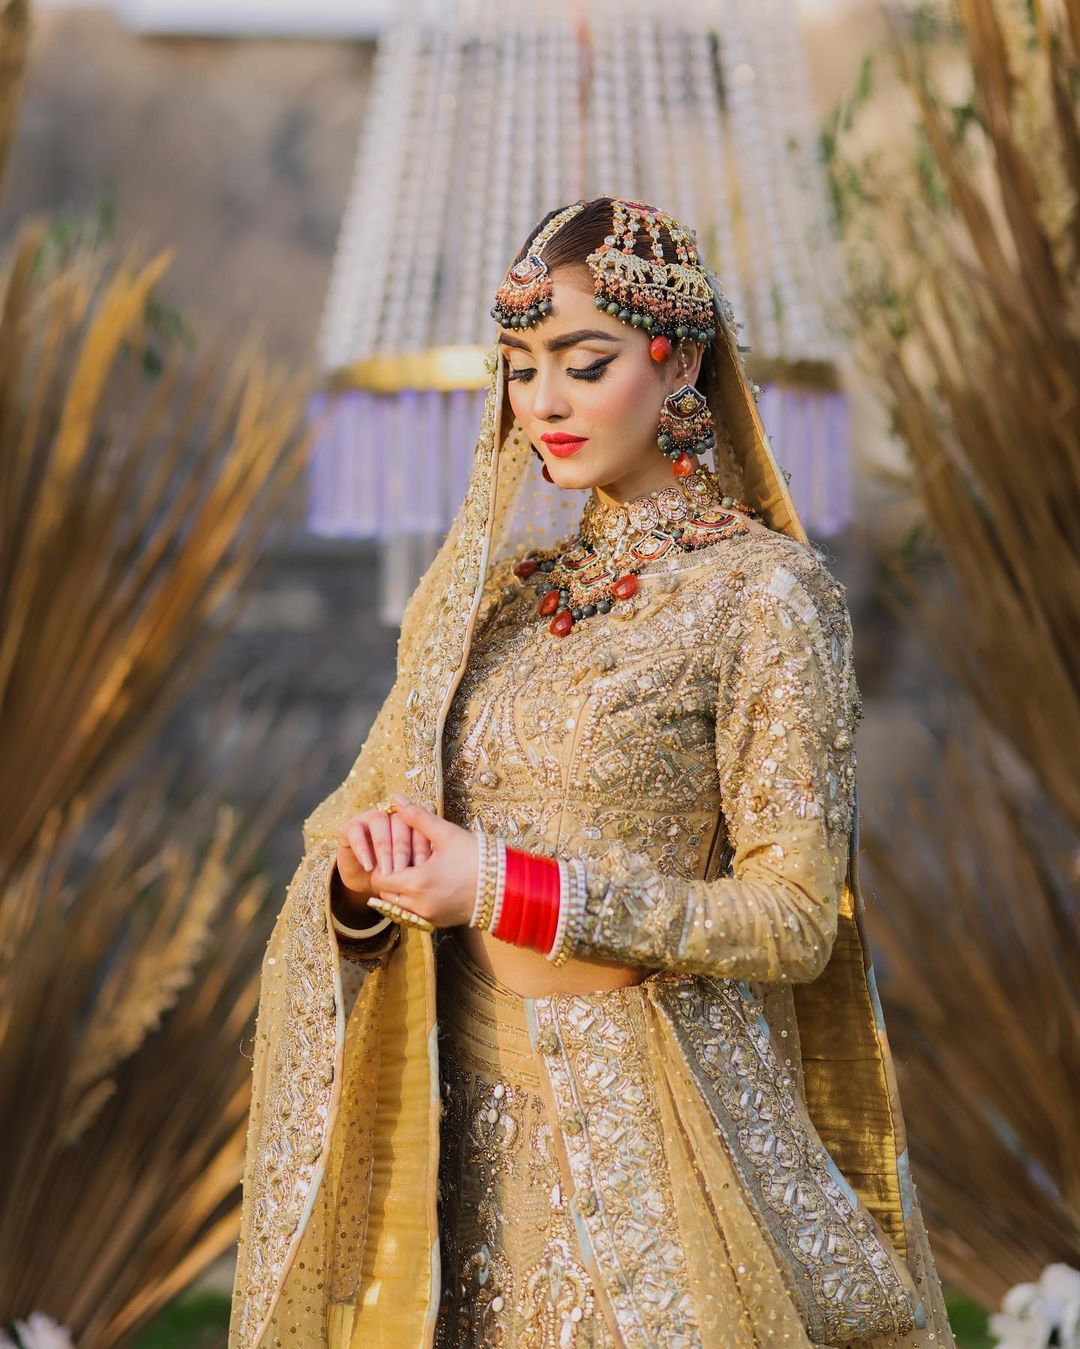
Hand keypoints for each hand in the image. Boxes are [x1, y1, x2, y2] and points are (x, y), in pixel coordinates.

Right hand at [336, 804, 432, 901]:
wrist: (369, 883)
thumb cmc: (398, 876)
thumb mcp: (413, 872)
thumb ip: (422, 863)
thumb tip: (431, 866)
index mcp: (412, 822)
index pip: (420, 825)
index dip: (421, 846)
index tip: (423, 868)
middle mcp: (392, 816)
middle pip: (400, 821)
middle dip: (402, 849)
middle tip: (402, 870)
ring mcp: (370, 819)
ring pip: (378, 821)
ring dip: (383, 847)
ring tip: (386, 870)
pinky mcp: (351, 827)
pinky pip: (355, 831)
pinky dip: (362, 849)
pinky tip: (368, 866)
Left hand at [367, 794, 478, 929]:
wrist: (506, 885)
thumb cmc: (476, 857)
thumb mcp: (446, 833)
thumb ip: (418, 816)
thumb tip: (396, 798)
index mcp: (417, 883)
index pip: (380, 878)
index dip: (383, 864)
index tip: (392, 851)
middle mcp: (418, 905)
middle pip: (386, 894)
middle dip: (390, 877)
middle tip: (402, 860)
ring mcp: (428, 917)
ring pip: (398, 906)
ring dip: (400, 891)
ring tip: (415, 872)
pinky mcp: (437, 923)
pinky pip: (413, 914)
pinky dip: (413, 902)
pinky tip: (427, 885)